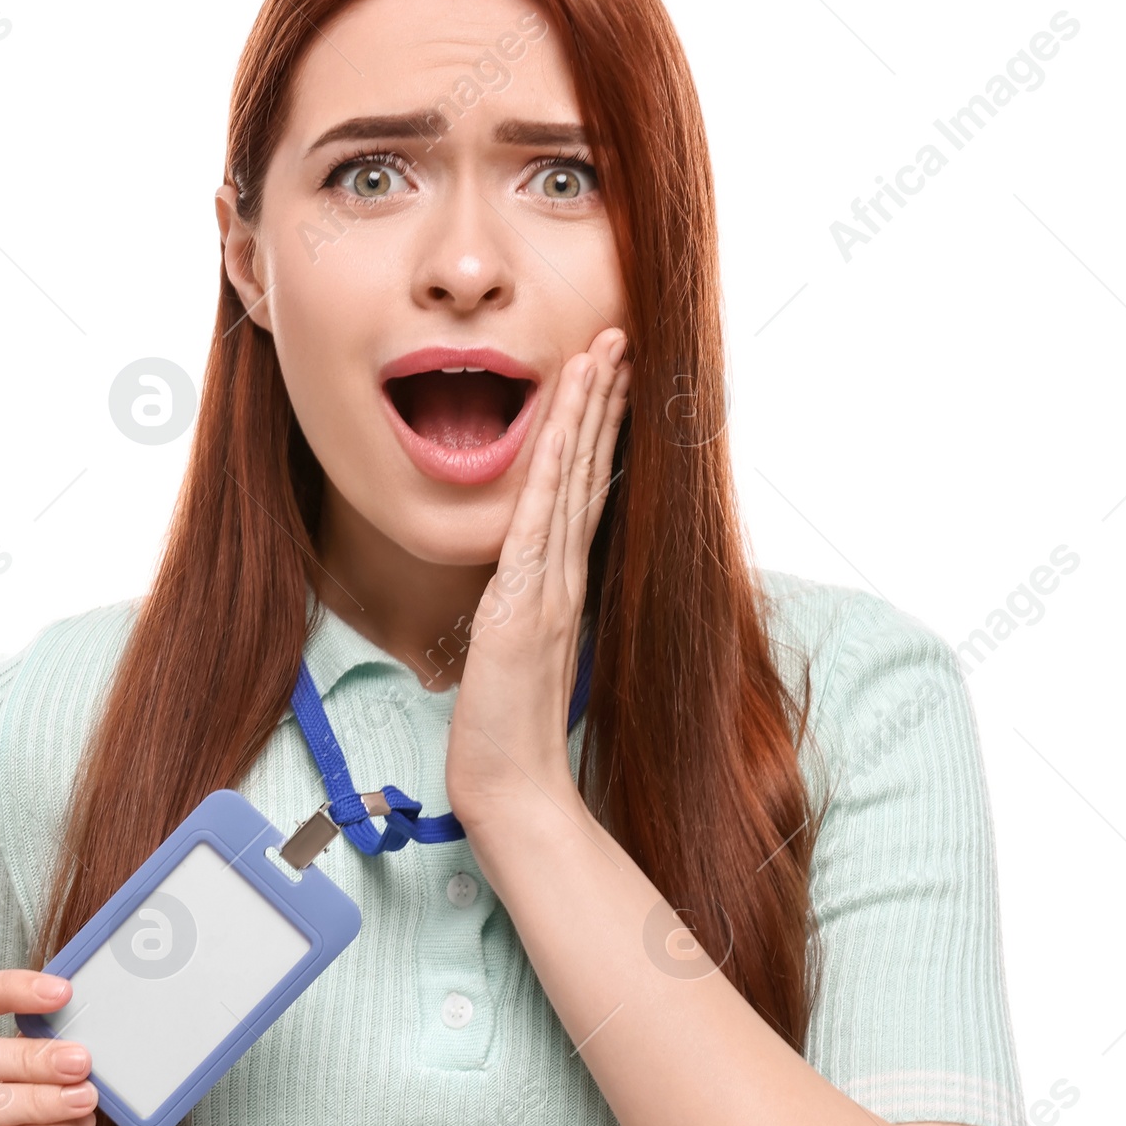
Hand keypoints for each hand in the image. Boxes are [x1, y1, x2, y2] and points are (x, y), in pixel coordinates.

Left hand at [445, 325, 628, 834]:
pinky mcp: (525, 600)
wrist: (510, 787)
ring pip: (573, 481)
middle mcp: (564, 578)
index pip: (584, 493)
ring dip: (587, 412)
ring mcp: (549, 587)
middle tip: (618, 338)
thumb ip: (523, 616)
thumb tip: (518, 591)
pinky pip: (542, 516)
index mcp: (561, 588)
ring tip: (602, 352)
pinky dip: (554, 462)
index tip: (607, 379)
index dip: (597, 433)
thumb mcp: (514, 658)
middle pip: (588, 472)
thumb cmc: (507, 735)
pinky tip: (564, 417)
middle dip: (602, 401)